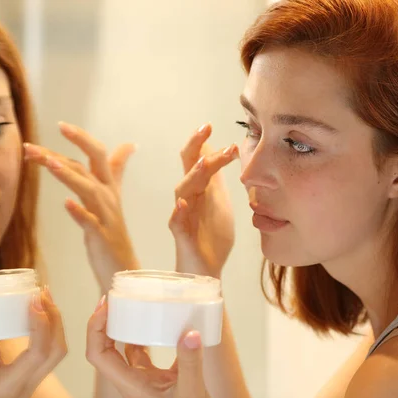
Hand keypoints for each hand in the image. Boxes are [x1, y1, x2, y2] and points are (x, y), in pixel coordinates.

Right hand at [0, 289, 66, 397]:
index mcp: (12, 386)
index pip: (40, 352)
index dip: (42, 325)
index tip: (35, 302)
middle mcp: (25, 385)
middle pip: (56, 351)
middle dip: (55, 320)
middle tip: (43, 294)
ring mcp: (23, 385)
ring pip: (49, 355)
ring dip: (47, 327)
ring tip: (36, 302)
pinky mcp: (15, 385)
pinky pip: (27, 359)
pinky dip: (22, 339)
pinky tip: (3, 325)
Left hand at [24, 121, 138, 292]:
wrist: (122, 269)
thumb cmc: (112, 233)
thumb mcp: (113, 198)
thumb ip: (117, 170)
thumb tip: (128, 145)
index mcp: (108, 187)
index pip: (97, 155)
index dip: (81, 138)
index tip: (61, 125)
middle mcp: (108, 197)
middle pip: (92, 164)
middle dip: (71, 148)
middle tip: (39, 142)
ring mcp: (105, 216)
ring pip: (88, 189)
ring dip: (69, 175)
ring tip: (49, 162)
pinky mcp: (100, 237)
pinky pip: (90, 222)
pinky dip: (79, 211)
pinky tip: (67, 204)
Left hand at [86, 297, 209, 397]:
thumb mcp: (191, 392)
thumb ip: (191, 363)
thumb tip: (191, 333)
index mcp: (130, 385)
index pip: (97, 354)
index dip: (94, 328)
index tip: (105, 306)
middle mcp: (132, 382)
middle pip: (104, 348)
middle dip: (104, 322)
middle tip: (113, 299)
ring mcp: (144, 382)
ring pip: (123, 350)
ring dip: (122, 328)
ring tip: (130, 305)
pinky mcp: (158, 381)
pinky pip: (145, 354)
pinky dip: (147, 337)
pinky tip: (159, 323)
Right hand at [169, 123, 237, 277]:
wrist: (208, 269)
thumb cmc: (212, 236)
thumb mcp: (220, 203)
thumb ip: (216, 180)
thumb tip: (217, 152)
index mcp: (200, 190)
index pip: (199, 161)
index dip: (207, 145)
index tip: (220, 132)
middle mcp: (188, 199)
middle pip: (187, 168)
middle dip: (194, 146)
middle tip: (206, 128)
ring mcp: (183, 216)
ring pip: (182, 191)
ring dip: (193, 176)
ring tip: (204, 162)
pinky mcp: (182, 236)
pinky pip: (176, 222)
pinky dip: (179, 212)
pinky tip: (184, 203)